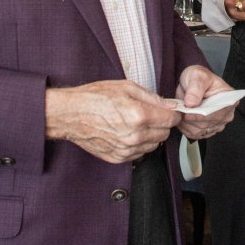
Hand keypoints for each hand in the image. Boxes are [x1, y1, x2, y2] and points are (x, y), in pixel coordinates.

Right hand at [45, 80, 180, 163]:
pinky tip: (128, 132)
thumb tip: (170, 105)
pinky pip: (140, 153)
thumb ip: (152, 97)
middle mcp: (135, 136)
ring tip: (136, 122)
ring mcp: (126, 149)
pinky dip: (139, 144)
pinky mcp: (118, 158)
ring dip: (151, 135)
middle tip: (151, 114)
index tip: (171, 110)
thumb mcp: (126, 87)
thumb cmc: (95, 97)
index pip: (171, 120)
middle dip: (162, 123)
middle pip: (165, 134)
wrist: (70, 114)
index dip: (173, 113)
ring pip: (154, 145)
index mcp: (139, 115)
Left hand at [175, 65, 236, 139]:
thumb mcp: (197, 76)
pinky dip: (185, 128)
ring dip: (186, 124)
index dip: (200, 115)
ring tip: (181, 111)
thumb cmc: (199, 77)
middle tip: (180, 109)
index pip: (217, 113)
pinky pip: (195, 134)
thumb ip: (195, 88)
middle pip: (207, 124)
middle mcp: (225, 113)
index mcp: (228, 99)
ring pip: (199, 131)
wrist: (192, 83)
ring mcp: (217, 122)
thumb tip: (191, 103)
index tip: (187, 113)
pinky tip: (183, 118)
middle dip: (190, 118)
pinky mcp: (207, 129)